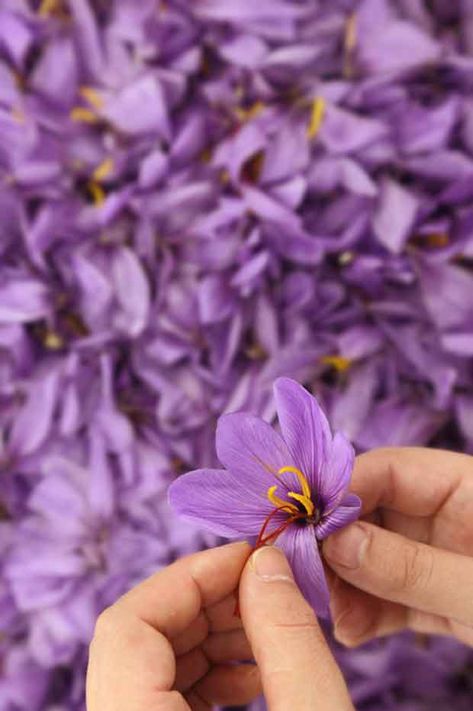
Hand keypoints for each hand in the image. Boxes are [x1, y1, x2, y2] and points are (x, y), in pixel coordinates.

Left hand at [86, 541, 353, 709]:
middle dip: (206, 600)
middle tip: (267, 585)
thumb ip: (287, 638)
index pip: (126, 626)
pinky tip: (257, 673)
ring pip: (150, 665)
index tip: (249, 556)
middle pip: (137, 638)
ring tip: (271, 629)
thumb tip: (266, 561)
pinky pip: (161, 696)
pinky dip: (208, 672)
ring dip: (211, 633)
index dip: (188, 577)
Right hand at [322, 447, 472, 647]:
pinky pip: (388, 597)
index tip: (304, 522)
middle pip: (370, 514)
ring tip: (333, 613)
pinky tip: (352, 630)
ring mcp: (437, 558)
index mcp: (466, 488)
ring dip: (344, 585)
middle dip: (335, 545)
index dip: (341, 490)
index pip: (389, 470)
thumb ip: (412, 566)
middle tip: (306, 574)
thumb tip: (336, 543)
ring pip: (371, 558)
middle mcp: (446, 516)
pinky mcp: (435, 599)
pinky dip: (365, 612)